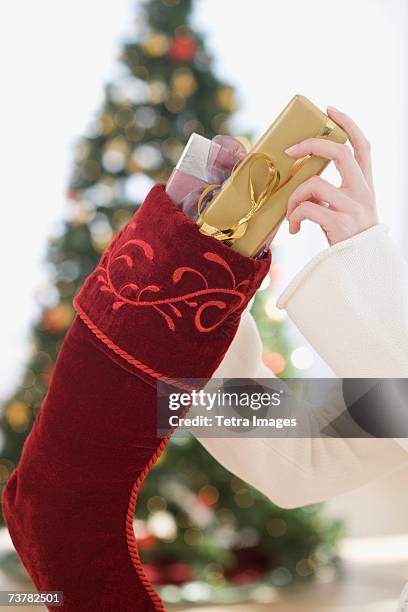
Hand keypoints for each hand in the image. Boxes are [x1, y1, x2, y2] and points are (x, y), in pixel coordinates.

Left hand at [284, 106, 377, 244]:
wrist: (360, 269)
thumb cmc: (347, 238)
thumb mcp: (347, 211)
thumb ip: (333, 193)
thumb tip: (302, 180)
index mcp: (366, 186)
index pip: (363, 146)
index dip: (347, 124)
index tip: (329, 110)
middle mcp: (363, 193)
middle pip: (340, 153)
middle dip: (311, 145)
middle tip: (290, 151)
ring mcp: (353, 208)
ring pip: (314, 185)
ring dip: (293, 198)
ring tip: (290, 215)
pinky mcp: (339, 224)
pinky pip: (307, 208)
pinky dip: (293, 216)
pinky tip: (294, 228)